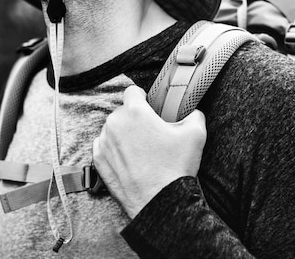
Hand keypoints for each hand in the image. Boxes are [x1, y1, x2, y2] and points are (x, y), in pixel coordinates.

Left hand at [92, 85, 206, 218]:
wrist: (160, 203)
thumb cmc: (175, 168)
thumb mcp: (196, 133)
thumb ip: (194, 114)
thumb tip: (193, 112)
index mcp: (135, 112)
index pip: (132, 91)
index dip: (143, 97)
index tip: (150, 107)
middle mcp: (114, 124)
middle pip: (124, 112)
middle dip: (136, 119)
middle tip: (152, 134)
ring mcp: (103, 143)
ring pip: (113, 129)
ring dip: (125, 134)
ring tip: (142, 150)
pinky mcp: (98, 161)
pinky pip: (105, 146)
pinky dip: (115, 150)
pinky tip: (131, 160)